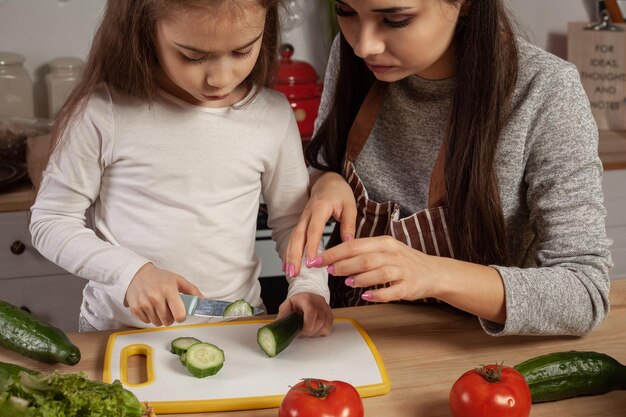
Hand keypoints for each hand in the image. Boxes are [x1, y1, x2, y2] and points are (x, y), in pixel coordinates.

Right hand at [125, 263, 202, 326]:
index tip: (180, 313)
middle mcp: (156, 297)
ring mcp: (144, 303)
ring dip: (160, 319)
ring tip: (159, 308)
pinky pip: (147, 322)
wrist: (138, 274)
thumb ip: (192, 290)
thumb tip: (203, 300)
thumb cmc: (160, 278)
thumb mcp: (178, 280)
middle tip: (169, 309)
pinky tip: (150, 308)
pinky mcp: (135, 308)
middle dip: (171, 318)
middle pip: (168, 321)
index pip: (179, 314)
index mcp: (169, 290)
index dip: (181, 316)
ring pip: (157, 323)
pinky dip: (150, 318)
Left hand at [276, 292, 333, 336]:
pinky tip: (314, 329)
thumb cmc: (297, 302)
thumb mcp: (287, 306)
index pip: (311, 311)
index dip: (308, 324)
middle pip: (319, 321)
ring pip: (325, 326)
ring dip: (315, 333)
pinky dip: (321, 332)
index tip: (302, 331)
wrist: (308, 296)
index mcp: (307, 299)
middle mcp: (319, 303)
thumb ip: (282, 316)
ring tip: (308, 330)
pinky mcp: (330, 315)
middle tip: (302, 333)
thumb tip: (275, 328)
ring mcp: (326, 309)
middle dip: (310, 332)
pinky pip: (328, 328)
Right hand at [285, 171, 356, 277]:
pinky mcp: (301, 223)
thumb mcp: (350, 206)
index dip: (312, 246)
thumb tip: (349, 243)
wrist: (327, 181)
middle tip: (294, 272)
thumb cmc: (339, 192)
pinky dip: (289, 252)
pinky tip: (287, 264)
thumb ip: (349, 224)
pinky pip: (293, 238)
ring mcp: (302, 219)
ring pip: (293, 239)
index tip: (312, 261)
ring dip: (289, 256)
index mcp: (320, 208)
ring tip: (290, 272)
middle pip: (298, 236)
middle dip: (294, 255)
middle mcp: (307, 214)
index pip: (314, 230)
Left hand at [316, 236, 506, 322]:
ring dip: (360, 278)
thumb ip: (363, 252)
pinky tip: (366, 296)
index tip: (317, 260)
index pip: (354, 245)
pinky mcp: (409, 286)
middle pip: (365, 257)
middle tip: (329, 271)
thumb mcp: (384, 250)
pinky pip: (392, 291)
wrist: (433, 272)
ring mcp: (402, 270)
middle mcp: (393, 254)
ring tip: (347, 282)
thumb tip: (334, 259)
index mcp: (384, 242)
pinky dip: (378, 294)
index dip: (333, 252)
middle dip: (343, 264)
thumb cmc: (402, 261)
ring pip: (378, 272)